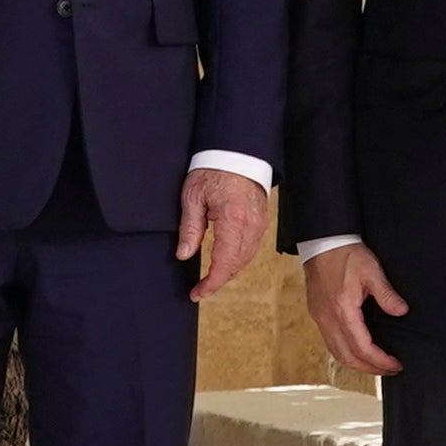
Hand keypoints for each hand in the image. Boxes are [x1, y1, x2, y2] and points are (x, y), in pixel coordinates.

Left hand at [177, 166, 274, 303]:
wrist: (237, 152)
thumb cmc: (212, 170)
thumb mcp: (193, 197)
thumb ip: (190, 228)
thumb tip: (184, 254)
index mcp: (233, 221)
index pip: (224, 263)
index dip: (211, 283)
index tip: (197, 293)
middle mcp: (251, 226)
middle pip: (236, 265)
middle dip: (218, 281)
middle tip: (199, 290)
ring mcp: (259, 225)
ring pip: (246, 259)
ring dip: (228, 272)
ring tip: (209, 280)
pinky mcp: (261, 222)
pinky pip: (251, 248)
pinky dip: (238, 260)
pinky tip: (224, 263)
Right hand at [302, 243, 408, 380]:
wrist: (322, 242)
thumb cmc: (344, 255)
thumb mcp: (372, 271)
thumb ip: (387, 294)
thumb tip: (401, 311)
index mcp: (342, 310)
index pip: (362, 348)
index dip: (380, 361)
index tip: (395, 364)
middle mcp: (328, 319)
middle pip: (348, 357)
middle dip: (370, 368)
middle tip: (390, 369)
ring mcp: (320, 318)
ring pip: (337, 353)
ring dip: (357, 364)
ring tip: (376, 365)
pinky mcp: (318, 315)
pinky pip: (330, 343)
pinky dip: (345, 353)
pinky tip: (357, 351)